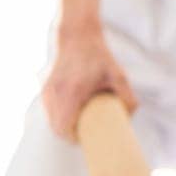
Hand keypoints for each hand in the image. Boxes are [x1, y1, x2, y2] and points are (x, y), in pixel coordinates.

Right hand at [42, 26, 137, 141]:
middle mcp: (57, 92)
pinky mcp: (46, 89)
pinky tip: (71, 116)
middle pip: (56, 128)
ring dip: (63, 127)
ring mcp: (49, 91)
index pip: (63, 126)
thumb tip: (129, 118)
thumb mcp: (119, 76)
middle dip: (70, 136)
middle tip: (86, 135)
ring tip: (80, 126)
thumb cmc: (100, 58)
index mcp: (73, 91)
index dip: (73, 138)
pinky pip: (50, 112)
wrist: (78, 38)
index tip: (86, 138)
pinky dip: (59, 118)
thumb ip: (128, 98)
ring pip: (51, 121)